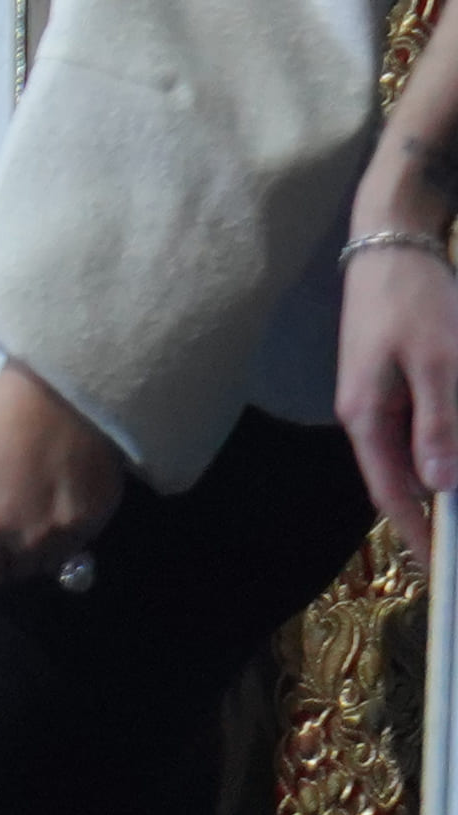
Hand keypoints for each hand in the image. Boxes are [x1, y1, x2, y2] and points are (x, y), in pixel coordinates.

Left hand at [0, 362, 127, 593]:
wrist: (63, 395)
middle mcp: (28, 543)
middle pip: (12, 575)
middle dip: (1, 557)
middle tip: (2, 517)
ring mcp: (68, 535)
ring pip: (46, 564)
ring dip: (34, 549)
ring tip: (31, 507)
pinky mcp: (98, 521)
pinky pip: (75, 545)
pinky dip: (63, 533)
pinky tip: (58, 497)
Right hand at [340, 236, 457, 549]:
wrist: (392, 241)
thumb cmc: (414, 300)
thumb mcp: (439, 361)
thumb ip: (440, 425)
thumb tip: (441, 487)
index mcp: (367, 417)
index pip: (392, 494)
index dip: (419, 535)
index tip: (442, 573)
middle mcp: (369, 416)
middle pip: (406, 479)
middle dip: (440, 511)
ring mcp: (383, 398)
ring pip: (421, 454)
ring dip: (447, 475)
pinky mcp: (401, 381)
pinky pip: (428, 426)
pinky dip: (448, 444)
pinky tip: (457, 453)